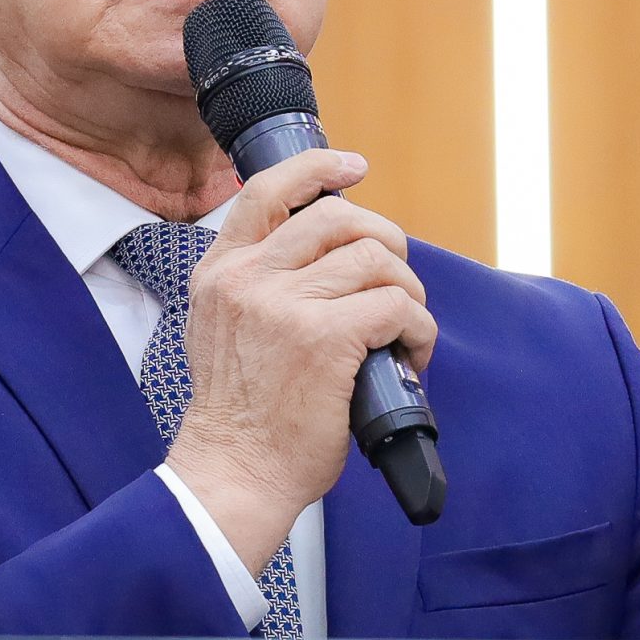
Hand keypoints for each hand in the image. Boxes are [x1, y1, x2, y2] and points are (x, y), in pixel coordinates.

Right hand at [164, 148, 436, 572]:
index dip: (318, 168)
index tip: (353, 168)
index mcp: (222, 272)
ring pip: (376, 260)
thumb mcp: (221, 329)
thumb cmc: (241, 415)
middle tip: (396, 280)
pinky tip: (410, 356)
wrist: (235, 472)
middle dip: (385, 242)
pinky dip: (419, 330)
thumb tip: (326, 259)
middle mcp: (249, 279)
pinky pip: (398, 307)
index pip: (266, 192)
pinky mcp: (325, 339)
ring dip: (407, 291)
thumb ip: (256, 287)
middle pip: (339, 218)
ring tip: (403, 330)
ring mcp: (286, 305)